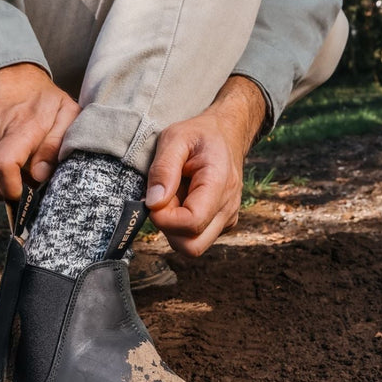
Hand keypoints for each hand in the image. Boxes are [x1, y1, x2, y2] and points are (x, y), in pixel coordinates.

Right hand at [0, 63, 79, 199]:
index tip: (23, 192)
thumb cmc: (43, 99)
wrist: (10, 72)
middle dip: (7, 190)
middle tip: (22, 179)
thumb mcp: (65, 116)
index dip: (12, 190)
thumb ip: (56, 146)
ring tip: (10, 167)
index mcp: (19, 126)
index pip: (2, 167)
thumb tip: (39, 175)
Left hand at [146, 76, 266, 256]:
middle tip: (163, 200)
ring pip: (193, 246)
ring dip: (174, 228)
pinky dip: (182, 226)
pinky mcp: (221, 224)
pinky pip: (196, 238)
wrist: (227, 135)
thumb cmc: (199, 135)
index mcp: (219, 184)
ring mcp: (227, 219)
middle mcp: (228, 207)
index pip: (192, 222)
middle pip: (193, 246)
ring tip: (174, 197)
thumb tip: (153, 203)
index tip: (154, 199)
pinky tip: (183, 200)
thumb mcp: (175, 138)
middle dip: (169, 229)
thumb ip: (163, 169)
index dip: (165, 219)